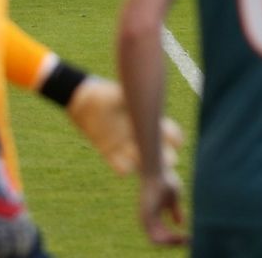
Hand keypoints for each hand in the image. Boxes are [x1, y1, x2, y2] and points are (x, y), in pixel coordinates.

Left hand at [66, 75, 184, 174]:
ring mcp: (126, 146)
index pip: (171, 135)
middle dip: (166, 159)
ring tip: (147, 165)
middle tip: (165, 160)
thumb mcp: (125, 94)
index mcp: (148, 121)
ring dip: (146, 165)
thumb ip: (137, 100)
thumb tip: (151, 100)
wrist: (85, 101)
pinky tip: (124, 161)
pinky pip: (122, 168)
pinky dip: (124, 168)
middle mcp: (140, 136)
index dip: (175, 139)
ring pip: (144, 163)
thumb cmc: (107, 93)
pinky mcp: (111, 153)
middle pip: (162, 154)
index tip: (176, 141)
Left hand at [139, 169, 188, 245]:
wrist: (156, 169)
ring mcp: (145, 219)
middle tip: (189, 240)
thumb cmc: (164, 181)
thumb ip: (175, 211)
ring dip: (172, 243)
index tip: (187, 238)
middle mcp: (146, 220)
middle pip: (159, 240)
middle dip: (174, 243)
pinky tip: (181, 236)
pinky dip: (169, 240)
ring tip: (186, 239)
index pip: (162, 235)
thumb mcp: (173, 199)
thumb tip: (180, 223)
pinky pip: (156, 237)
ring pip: (157, 241)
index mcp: (152, 217)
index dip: (174, 239)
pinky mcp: (147, 217)